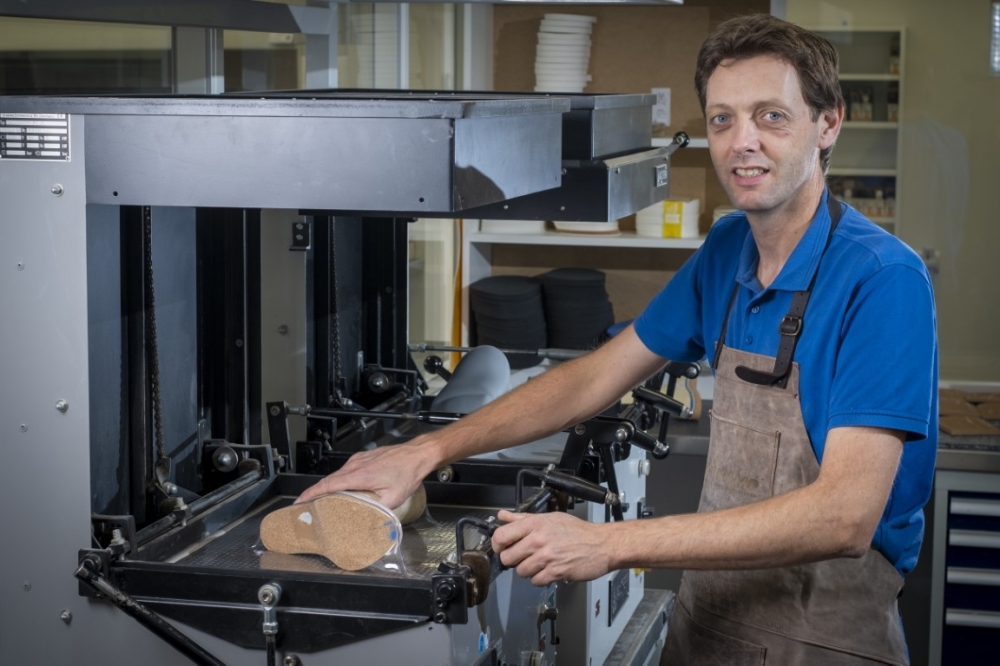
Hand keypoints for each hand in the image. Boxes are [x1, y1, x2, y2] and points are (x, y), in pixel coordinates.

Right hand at [295, 441, 435, 508]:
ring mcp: (359, 459)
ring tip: (324, 500)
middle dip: (315, 493)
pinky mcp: (364, 457)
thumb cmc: (407, 472)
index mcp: (359, 475)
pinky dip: (340, 480)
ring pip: (338, 475)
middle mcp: (355, 465)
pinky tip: (344, 489)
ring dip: (329, 486)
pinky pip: (346, 470)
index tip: (299, 502)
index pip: (327, 485)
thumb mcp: (393, 498)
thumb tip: (368, 522)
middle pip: (329, 480)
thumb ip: (376, 510)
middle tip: (308, 506)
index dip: (310, 494)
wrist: (417, 454)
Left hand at [492, 510, 612, 585]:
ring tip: (540, 563)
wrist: (601, 544)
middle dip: (513, 560)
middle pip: (507, 557)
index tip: (502, 548)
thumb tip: (502, 516)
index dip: (498, 545)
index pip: (501, 536)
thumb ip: (523, 519)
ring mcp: (546, 557)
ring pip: (520, 571)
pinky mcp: (555, 572)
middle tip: (524, 557)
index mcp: (535, 524)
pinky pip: (535, 581)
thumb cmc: (576, 530)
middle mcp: (538, 540)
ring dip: (528, 570)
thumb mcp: (549, 518)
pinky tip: (549, 570)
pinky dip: (540, 578)